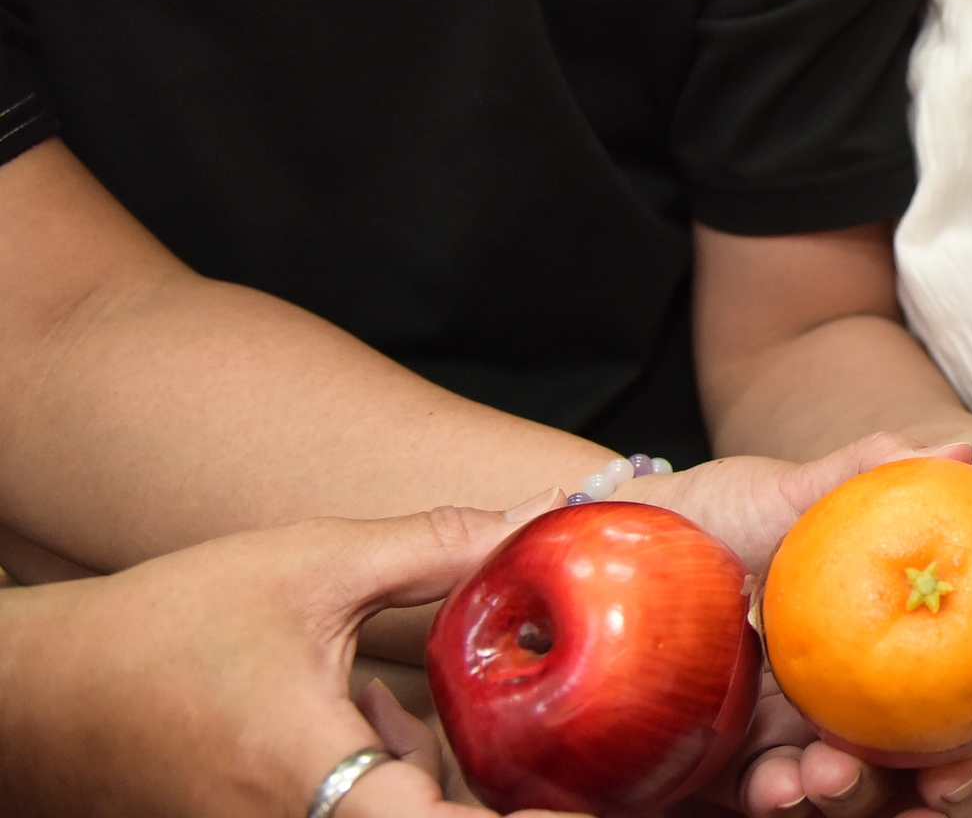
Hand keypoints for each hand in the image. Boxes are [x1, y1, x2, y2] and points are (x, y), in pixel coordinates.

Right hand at [0, 507, 576, 817]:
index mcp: (307, 774)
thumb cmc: (161, 629)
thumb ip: (433, 548)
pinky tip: (358, 724)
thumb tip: (538, 519)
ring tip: (392, 707)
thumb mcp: (309, 567)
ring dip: (425, 782)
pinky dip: (382, 786)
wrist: (42, 694)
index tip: (582, 810)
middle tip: (519, 740)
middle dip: (479, 788)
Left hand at [615, 438, 971, 816]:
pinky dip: (779, 803)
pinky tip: (776, 789)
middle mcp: (832, 706)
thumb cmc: (704, 511)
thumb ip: (865, 473)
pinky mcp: (711, 775)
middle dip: (945, 787)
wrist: (598, 542)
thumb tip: (959, 450)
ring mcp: (774, 745)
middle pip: (912, 766)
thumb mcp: (788, 488)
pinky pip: (762, 804)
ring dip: (855, 800)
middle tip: (951, 780)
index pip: (951, 698)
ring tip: (826, 778)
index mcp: (868, 649)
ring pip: (844, 797)